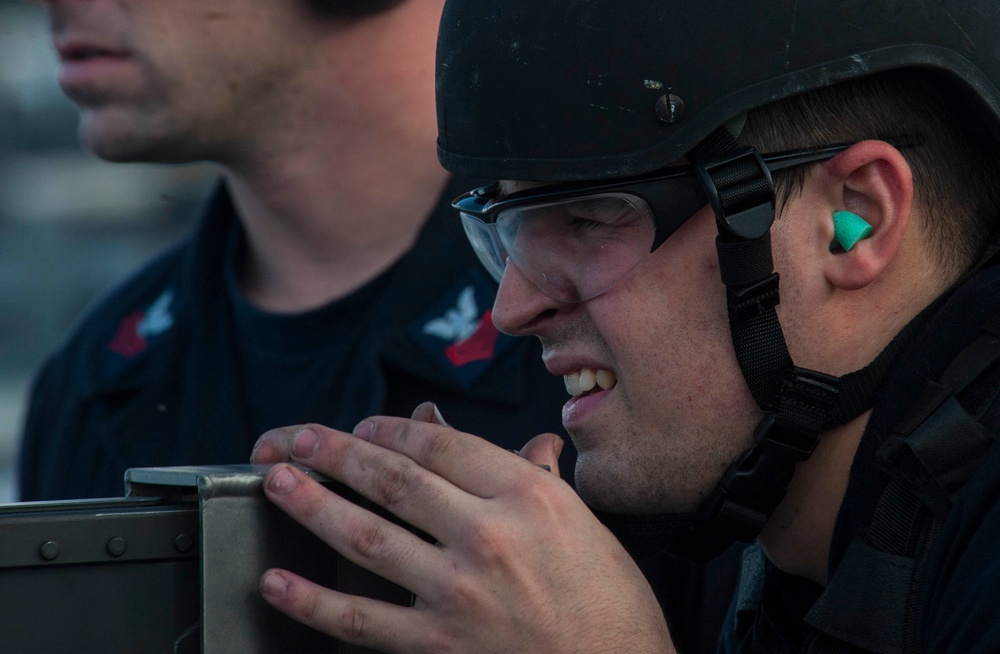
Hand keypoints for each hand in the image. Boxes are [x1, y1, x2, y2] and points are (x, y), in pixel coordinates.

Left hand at [252, 413, 673, 652]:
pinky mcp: (438, 645)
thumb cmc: (612, 603)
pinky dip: (312, 601)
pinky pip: (361, 619)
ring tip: (278, 481)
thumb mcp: (587, 524)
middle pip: (394, 478)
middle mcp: (488, 534)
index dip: (392, 428)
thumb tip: (532, 445)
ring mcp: (458, 592)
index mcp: (528, 494)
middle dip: (337, 452)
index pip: (442, 444)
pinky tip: (279, 582)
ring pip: (367, 536)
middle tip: (301, 439)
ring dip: (312, 505)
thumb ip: (542, 481)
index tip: (366, 426)